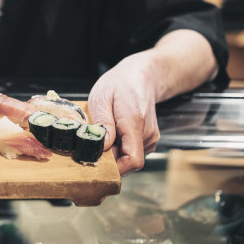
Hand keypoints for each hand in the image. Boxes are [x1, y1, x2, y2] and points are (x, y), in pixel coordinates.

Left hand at [87, 52, 160, 175]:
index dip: (115, 168)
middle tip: (93, 141)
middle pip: (128, 161)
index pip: (132, 160)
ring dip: (113, 151)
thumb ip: (102, 123)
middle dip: (109, 158)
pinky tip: (114, 131)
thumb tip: (101, 147)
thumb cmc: (120, 83)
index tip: (97, 161)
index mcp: (134, 123)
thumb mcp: (102, 98)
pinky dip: (119, 146)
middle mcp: (147, 134)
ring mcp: (150, 137)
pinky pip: (131, 150)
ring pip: (128, 157)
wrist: (141, 75)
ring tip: (105, 130)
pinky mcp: (148, 138)